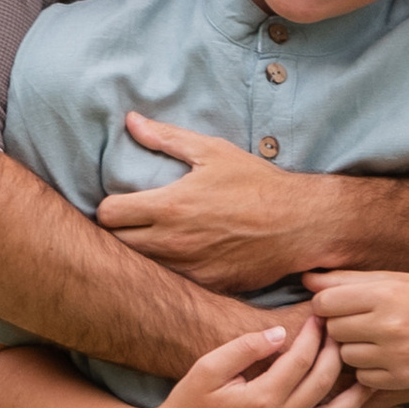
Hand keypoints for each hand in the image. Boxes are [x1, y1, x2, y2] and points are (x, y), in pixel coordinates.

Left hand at [98, 115, 332, 293]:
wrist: (300, 224)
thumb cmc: (257, 184)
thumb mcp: (213, 152)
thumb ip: (167, 138)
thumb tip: (131, 121)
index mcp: (169, 206)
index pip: (108, 215)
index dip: (109, 208)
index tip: (121, 203)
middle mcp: (173, 243)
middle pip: (117, 245)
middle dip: (119, 232)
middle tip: (133, 222)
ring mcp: (189, 269)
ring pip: (141, 268)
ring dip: (142, 254)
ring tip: (156, 239)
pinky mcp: (206, 286)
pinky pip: (173, 283)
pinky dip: (170, 272)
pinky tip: (184, 257)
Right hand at [148, 317, 373, 407]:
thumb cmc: (187, 404)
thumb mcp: (207, 368)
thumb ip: (245, 347)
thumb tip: (280, 334)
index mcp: (262, 399)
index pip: (301, 359)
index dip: (314, 334)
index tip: (320, 315)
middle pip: (323, 382)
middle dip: (336, 352)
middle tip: (343, 331)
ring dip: (355, 392)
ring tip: (370, 369)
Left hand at [303, 269, 408, 401]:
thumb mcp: (394, 279)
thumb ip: (348, 281)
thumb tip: (306, 281)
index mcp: (384, 293)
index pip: (325, 302)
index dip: (328, 304)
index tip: (341, 305)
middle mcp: (388, 324)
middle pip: (332, 330)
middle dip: (341, 326)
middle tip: (363, 322)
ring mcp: (396, 355)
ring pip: (345, 357)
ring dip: (354, 349)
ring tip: (377, 339)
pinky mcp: (403, 378)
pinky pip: (363, 378)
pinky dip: (370, 370)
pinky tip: (389, 356)